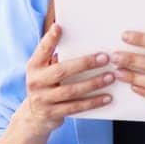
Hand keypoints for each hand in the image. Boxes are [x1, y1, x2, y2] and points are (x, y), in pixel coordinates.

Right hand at [14, 18, 115, 137]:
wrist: (34, 116)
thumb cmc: (46, 85)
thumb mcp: (44, 70)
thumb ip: (55, 57)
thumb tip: (78, 41)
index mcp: (34, 66)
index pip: (42, 50)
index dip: (50, 39)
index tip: (59, 27)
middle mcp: (36, 82)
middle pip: (62, 71)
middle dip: (85, 64)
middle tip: (105, 58)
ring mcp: (43, 99)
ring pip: (71, 91)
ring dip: (93, 84)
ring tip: (110, 77)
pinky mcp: (52, 113)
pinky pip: (76, 107)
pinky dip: (93, 102)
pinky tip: (107, 97)